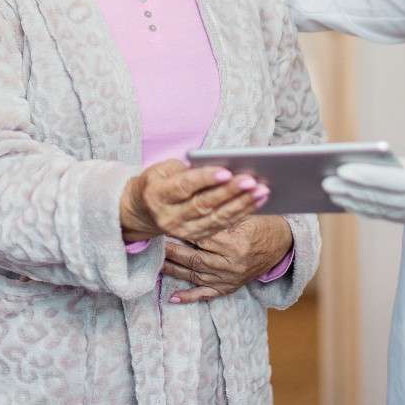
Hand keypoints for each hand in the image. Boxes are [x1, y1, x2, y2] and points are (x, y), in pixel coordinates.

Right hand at [121, 160, 267, 241]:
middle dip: (230, 192)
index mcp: (157, 195)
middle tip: (252, 180)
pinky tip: (257, 201)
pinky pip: (222, 225)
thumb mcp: (162, 170)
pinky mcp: (195, 237)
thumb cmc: (157, 182)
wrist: (142, 212)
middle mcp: (169, 217)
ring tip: (262, 190)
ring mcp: (183, 230)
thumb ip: (187, 169)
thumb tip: (220, 167)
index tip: (227, 171)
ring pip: (217, 218)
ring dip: (242, 204)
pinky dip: (241, 212)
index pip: (185, 187)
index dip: (206, 179)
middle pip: (204, 205)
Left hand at [162, 216, 293, 303]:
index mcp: (236, 244)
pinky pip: (206, 295)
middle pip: (195, 257)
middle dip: (172, 250)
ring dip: (174, 269)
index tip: (167, 223)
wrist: (281, 245)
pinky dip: (189, 297)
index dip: (184, 230)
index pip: (203, 237)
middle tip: (154, 241)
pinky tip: (172, 297)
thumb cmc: (260, 224)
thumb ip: (221, 212)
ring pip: (195, 274)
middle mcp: (231, 265)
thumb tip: (194, 202)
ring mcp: (229, 279)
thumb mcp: (244, 213)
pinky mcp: (228, 288)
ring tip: (156, 261)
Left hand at [322, 145, 404, 229]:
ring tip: (331, 191)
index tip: (342, 169)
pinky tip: (352, 203)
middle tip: (325, 181)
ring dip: (355, 202)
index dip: (367, 177)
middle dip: (352, 191)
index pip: (394, 183)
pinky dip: (370, 209)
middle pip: (383, 200)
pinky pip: (392, 217)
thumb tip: (378, 167)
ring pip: (383, 211)